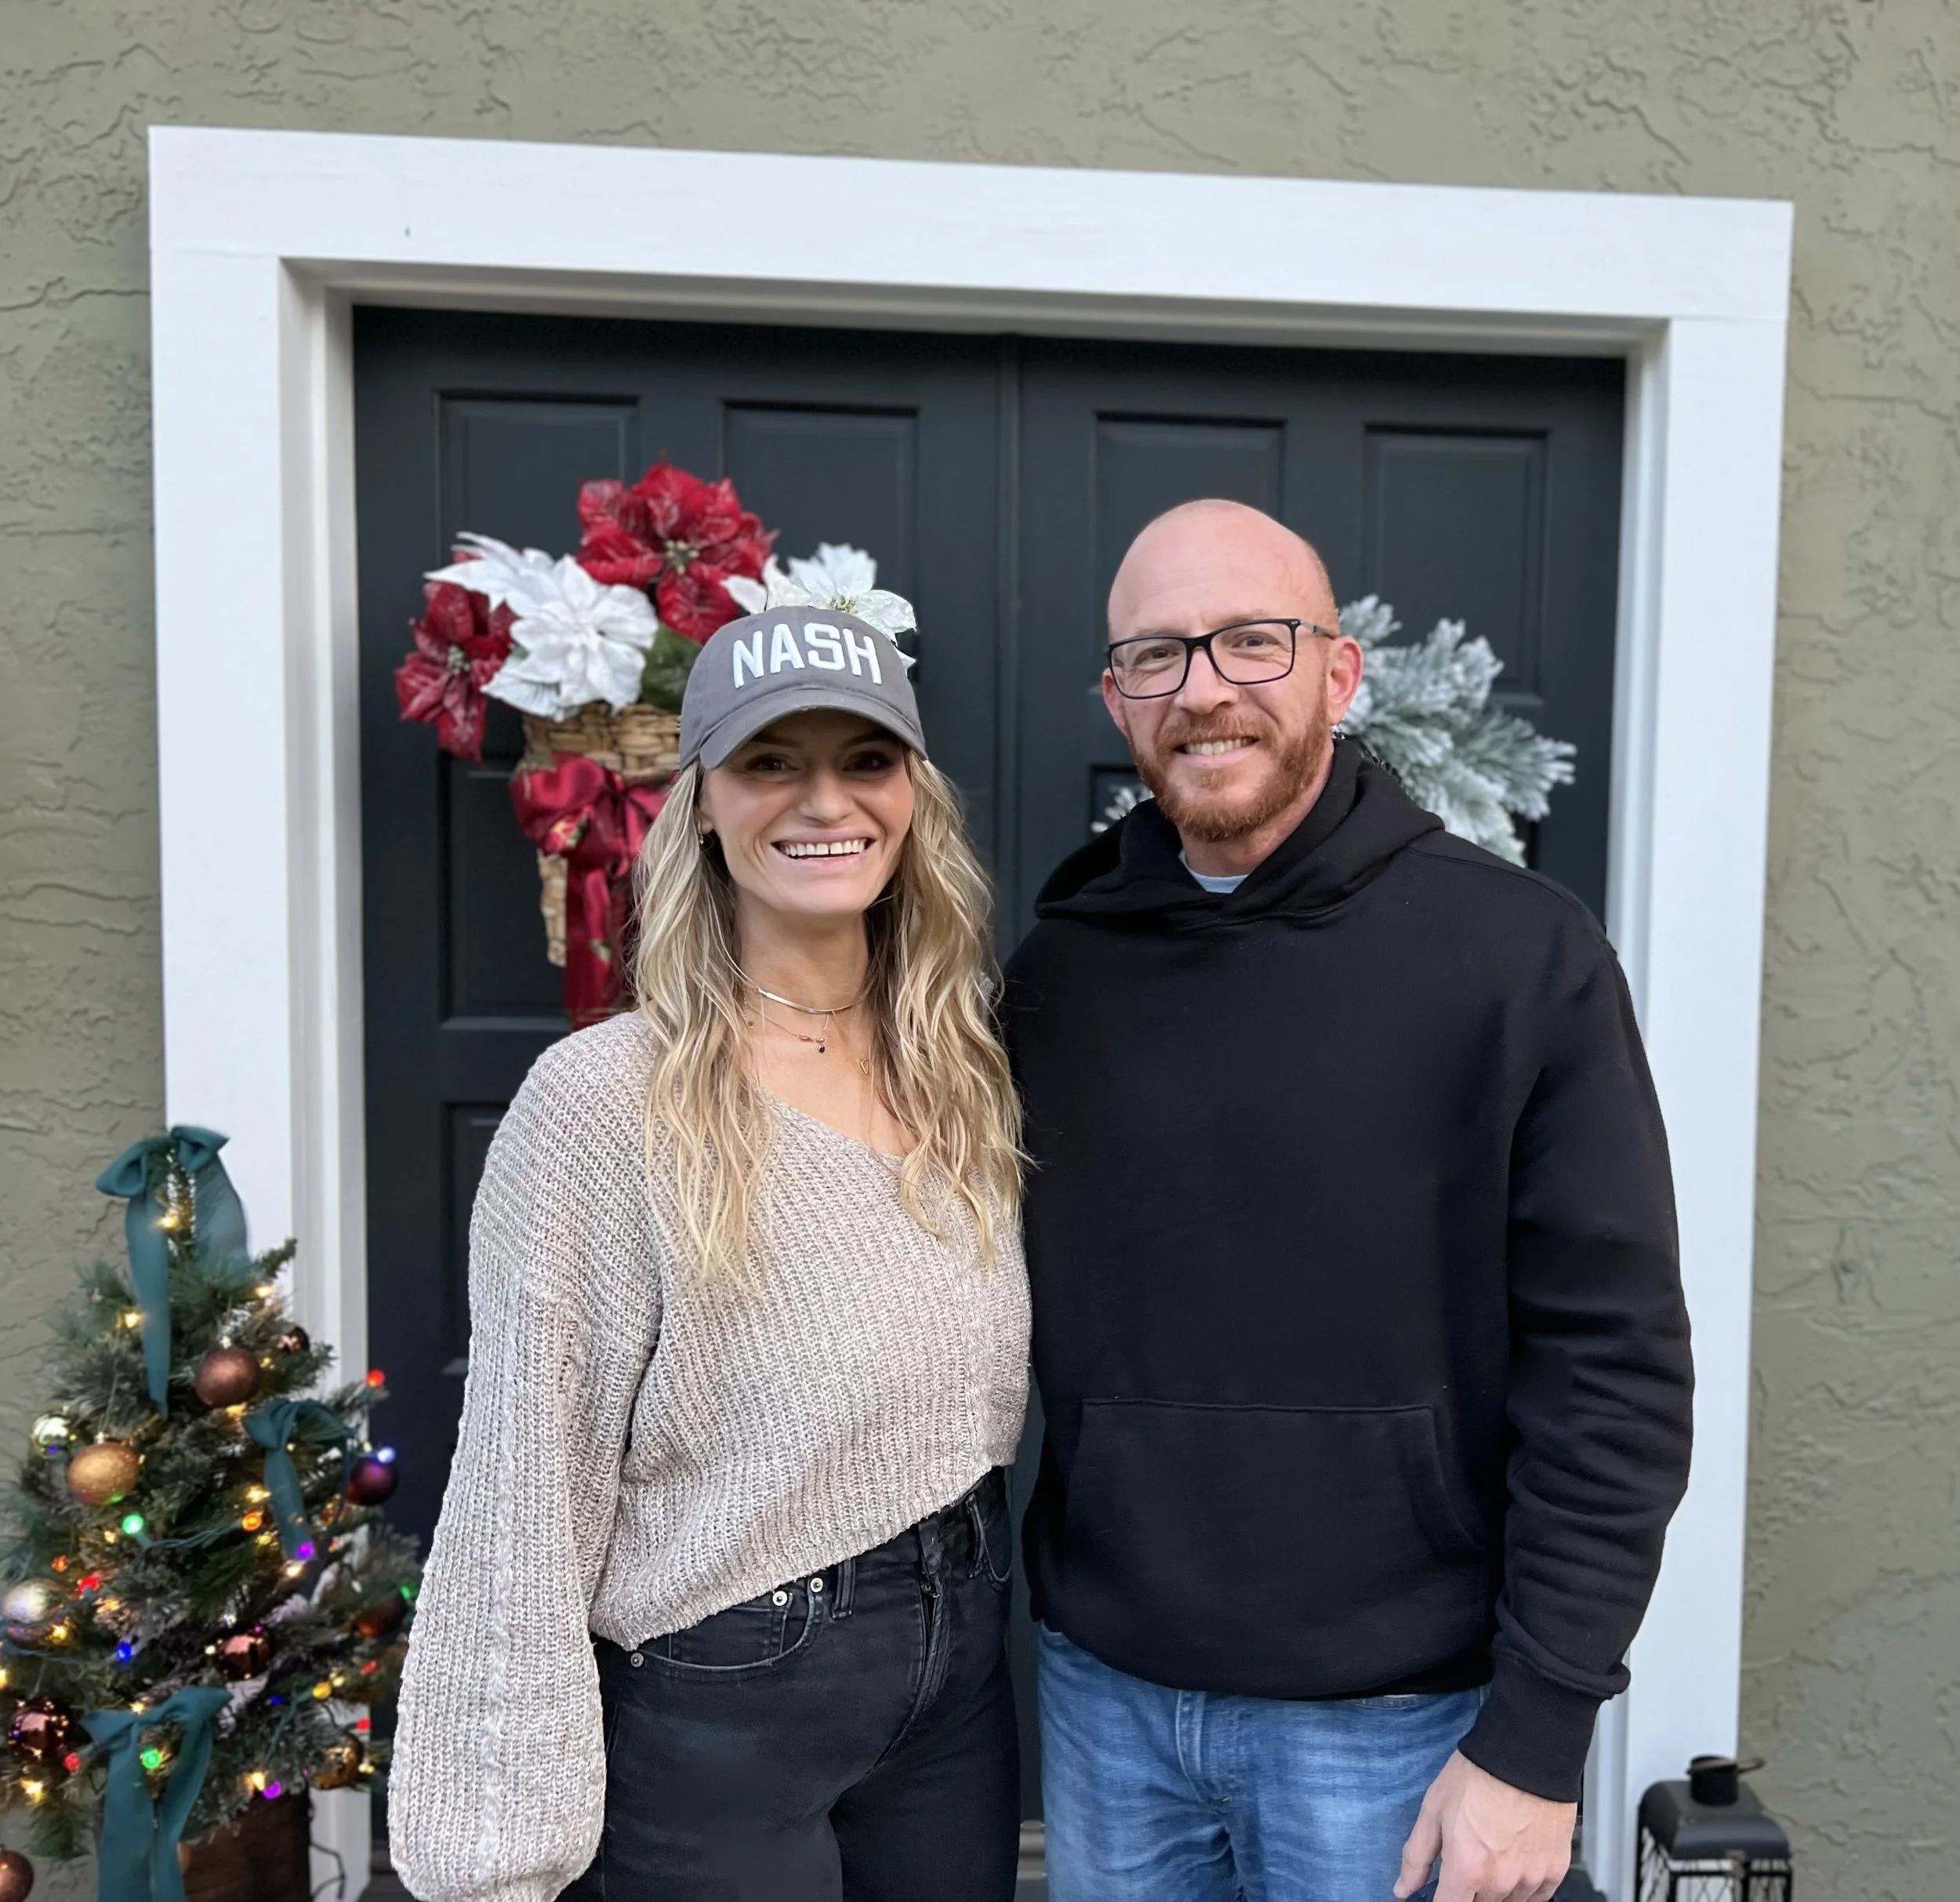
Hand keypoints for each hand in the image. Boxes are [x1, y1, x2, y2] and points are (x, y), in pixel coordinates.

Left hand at [1394, 1750, 1574, 1901]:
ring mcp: (1530, 1880)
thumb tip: (1402, 1888)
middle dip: (1468, 1889)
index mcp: (1467, 1869)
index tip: (1443, 1889)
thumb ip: (1416, 1856)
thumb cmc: (1479, 1776)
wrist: (1526, 1754)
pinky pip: (1536, 1898)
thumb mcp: (1433, 1809)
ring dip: (1495, 1890)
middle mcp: (1499, 1882)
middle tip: (1468, 1857)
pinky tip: (1515, 1861)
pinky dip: (1523, 1888)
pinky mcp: (1555, 1872)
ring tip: (1492, 1853)